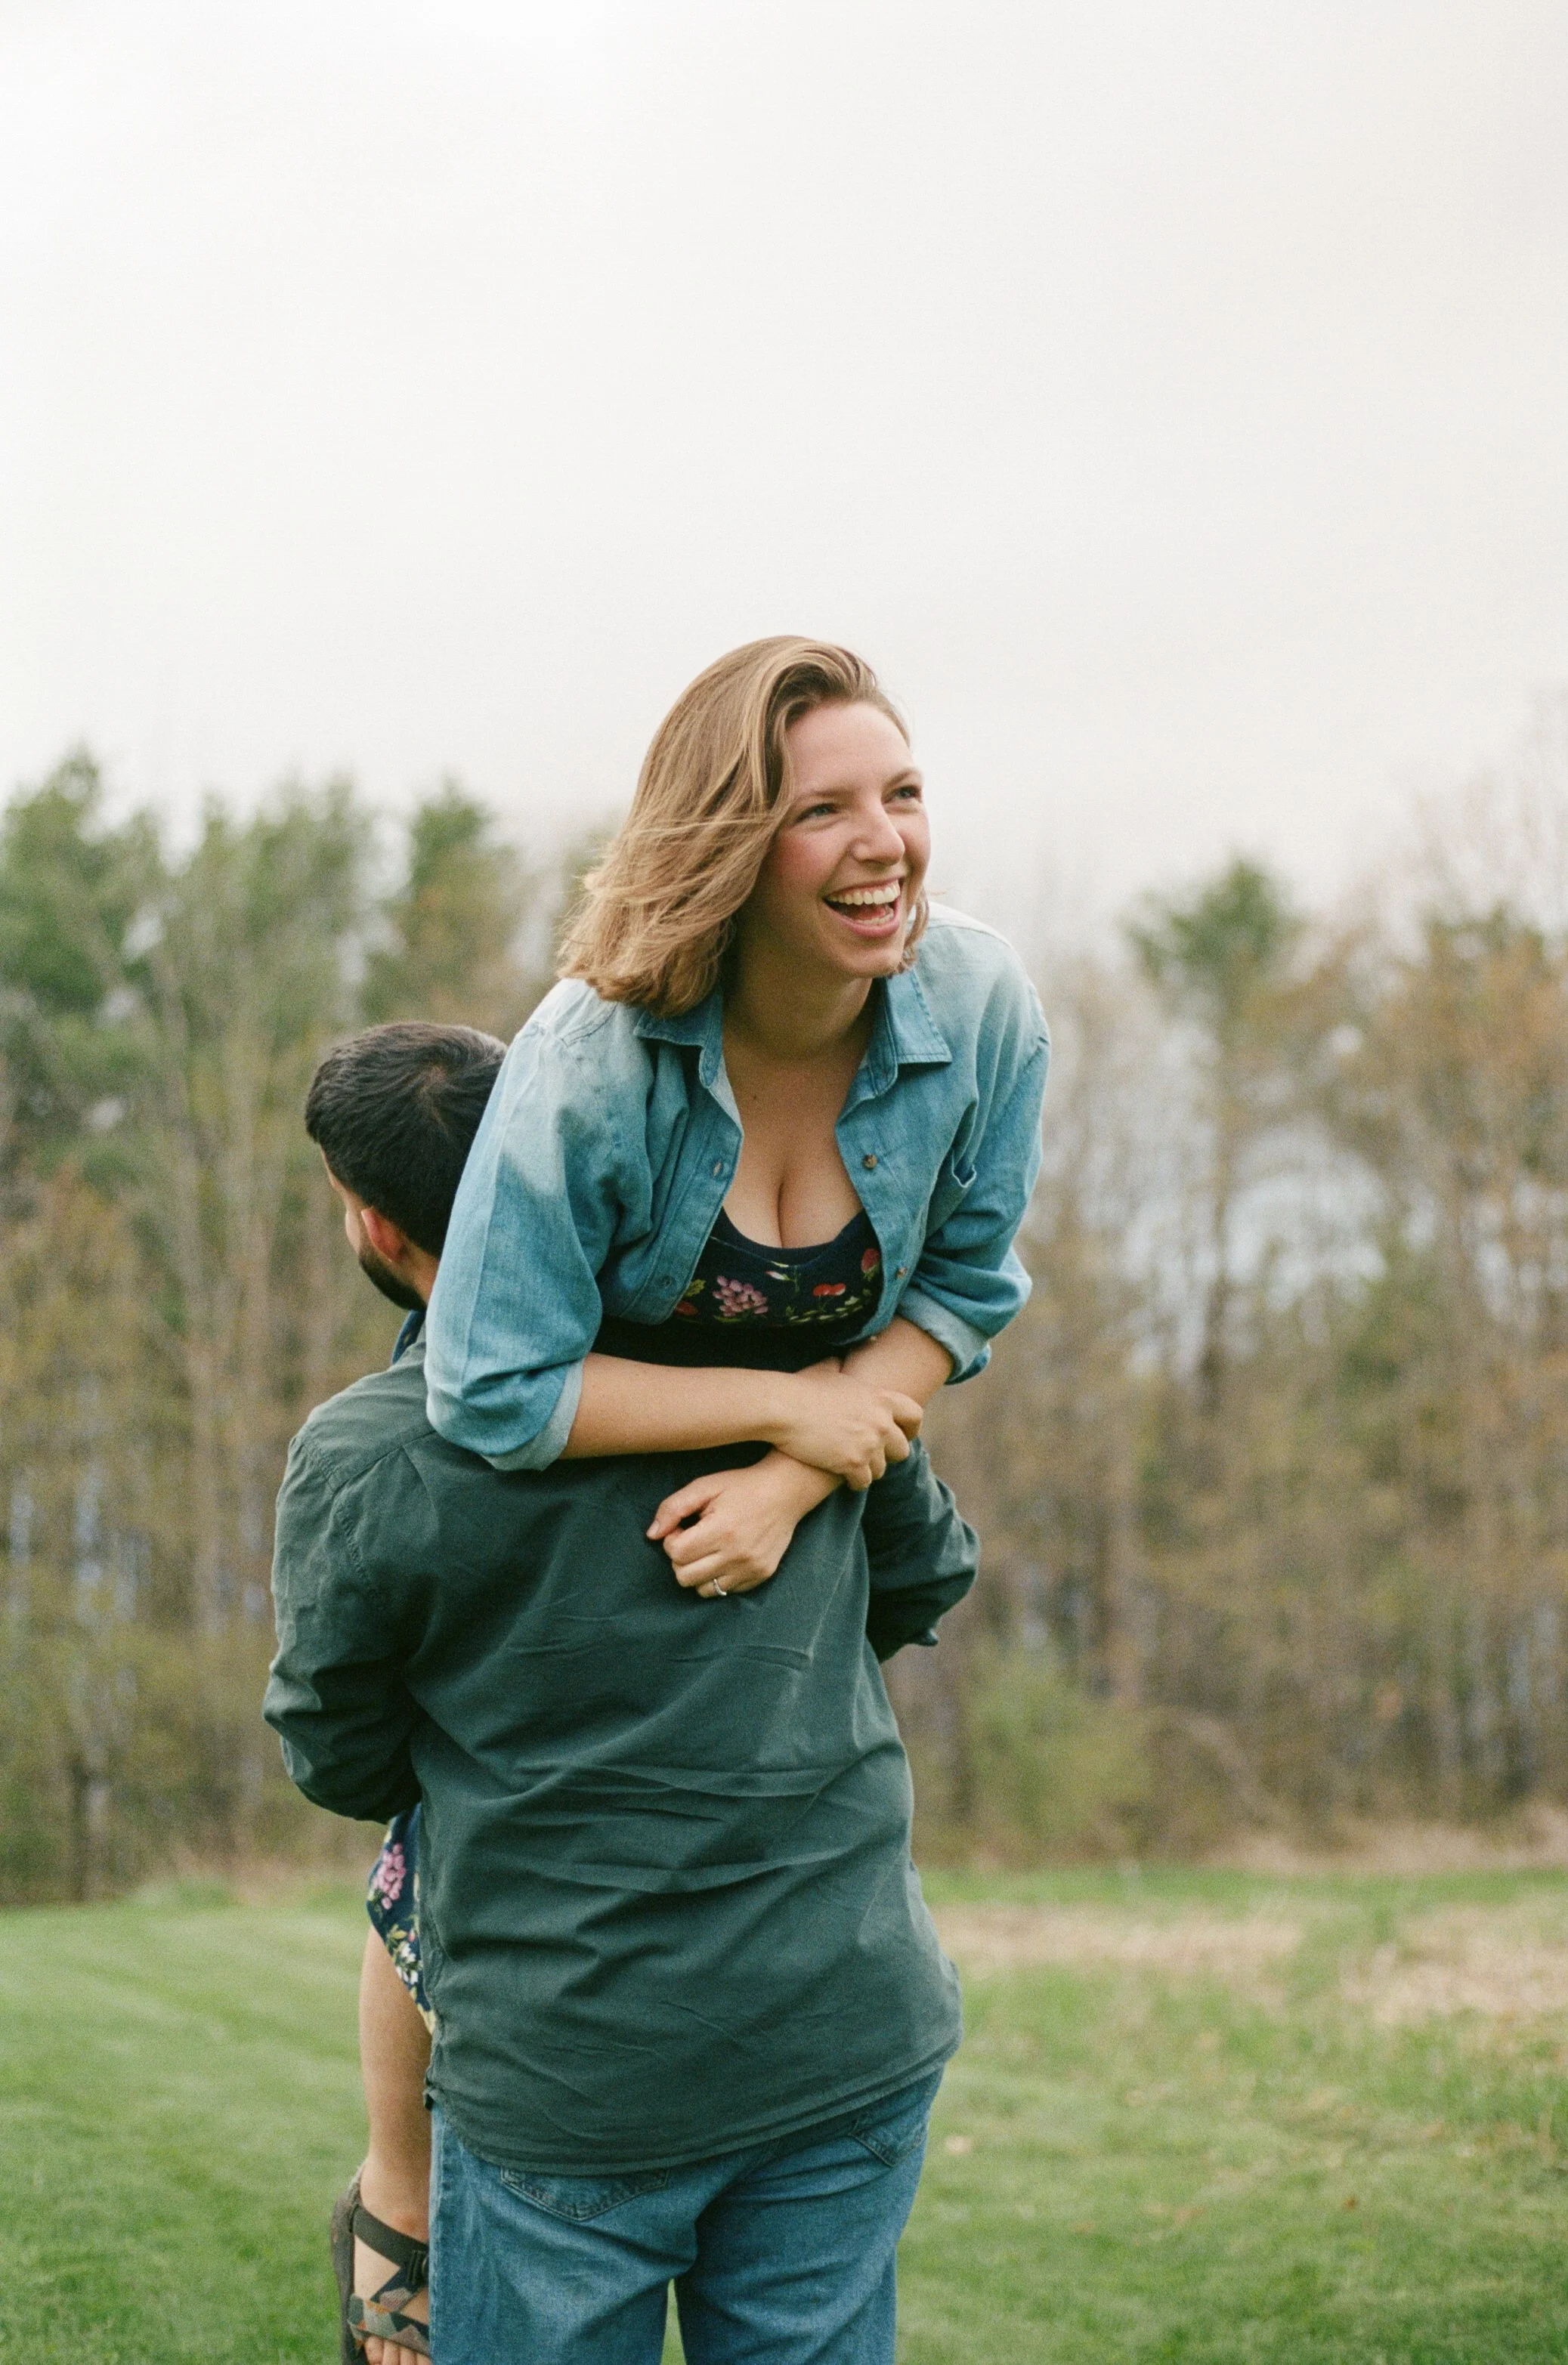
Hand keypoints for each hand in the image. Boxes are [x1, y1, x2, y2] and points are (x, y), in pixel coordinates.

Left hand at [648, 1452, 836, 1595]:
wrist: (786, 1490)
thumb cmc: (742, 1485)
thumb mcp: (705, 1486)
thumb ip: (673, 1507)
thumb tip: (651, 1535)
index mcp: (722, 1530)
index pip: (676, 1553)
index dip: (672, 1539)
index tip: (683, 1526)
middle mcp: (738, 1555)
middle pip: (684, 1576)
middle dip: (680, 1558)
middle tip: (693, 1538)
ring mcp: (751, 1569)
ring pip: (703, 1590)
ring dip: (698, 1571)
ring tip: (709, 1548)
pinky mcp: (761, 1576)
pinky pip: (725, 1591)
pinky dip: (718, 1577)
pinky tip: (725, 1555)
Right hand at [766, 1361, 921, 1488]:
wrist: (784, 1408)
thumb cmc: (802, 1387)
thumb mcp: (830, 1369)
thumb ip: (850, 1362)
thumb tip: (869, 1340)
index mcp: (880, 1398)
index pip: (915, 1415)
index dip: (912, 1429)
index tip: (905, 1436)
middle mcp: (881, 1422)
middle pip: (902, 1449)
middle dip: (889, 1455)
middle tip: (874, 1456)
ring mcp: (869, 1444)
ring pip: (882, 1469)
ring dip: (870, 1469)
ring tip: (855, 1468)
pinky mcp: (853, 1463)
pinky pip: (863, 1482)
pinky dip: (854, 1482)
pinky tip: (844, 1478)